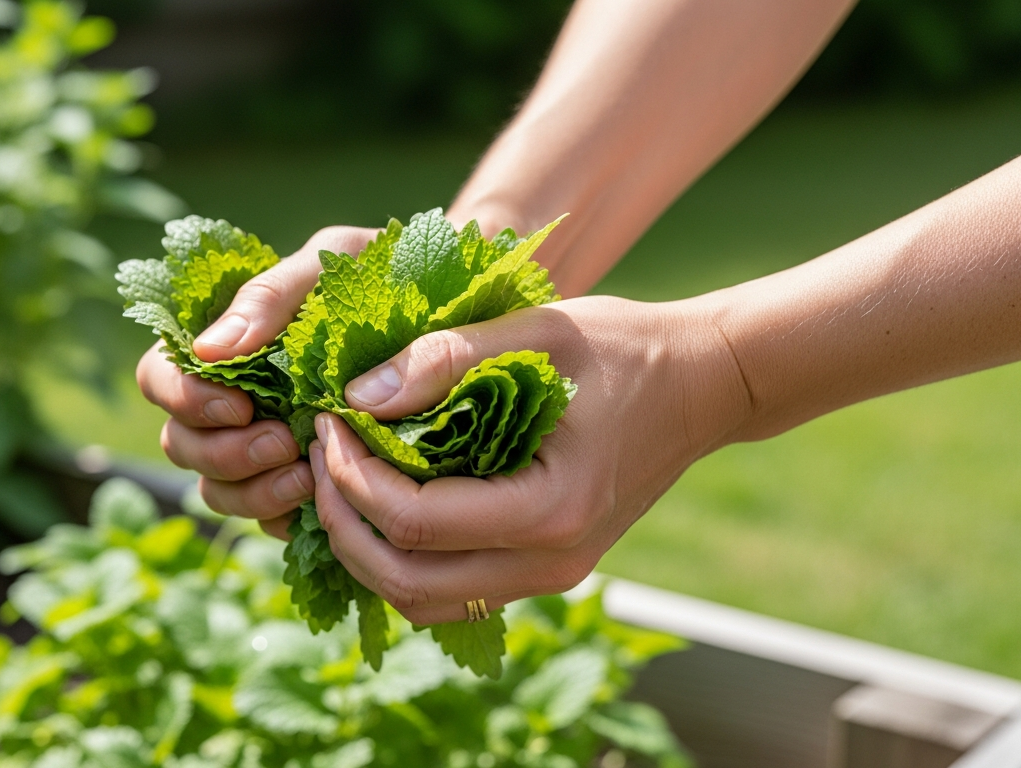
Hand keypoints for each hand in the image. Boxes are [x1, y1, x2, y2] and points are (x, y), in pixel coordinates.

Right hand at [136, 226, 378, 538]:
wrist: (457, 311)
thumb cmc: (384, 274)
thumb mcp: (333, 261)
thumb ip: (271, 296)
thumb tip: (209, 350)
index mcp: (222, 345)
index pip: (160, 378)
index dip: (184, 400)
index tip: (238, 404)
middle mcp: (231, 399)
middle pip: (181, 444)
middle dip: (222, 453)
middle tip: (281, 442)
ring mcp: (261, 447)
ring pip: (216, 492)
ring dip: (251, 491)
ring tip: (307, 474)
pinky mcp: (300, 484)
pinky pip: (268, 521)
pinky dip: (288, 515)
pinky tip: (327, 496)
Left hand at [309, 295, 751, 623]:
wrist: (703, 385)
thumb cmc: (626, 348)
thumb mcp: (537, 331)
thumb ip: (446, 359)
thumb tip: (355, 397)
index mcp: (550, 509)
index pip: (414, 521)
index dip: (350, 476)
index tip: (326, 420)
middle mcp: (550, 561)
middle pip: (405, 581)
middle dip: (342, 521)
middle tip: (317, 455)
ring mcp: (550, 574)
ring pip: (422, 601)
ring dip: (365, 549)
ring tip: (338, 479)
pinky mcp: (544, 567)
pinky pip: (450, 590)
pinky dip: (401, 558)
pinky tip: (379, 500)